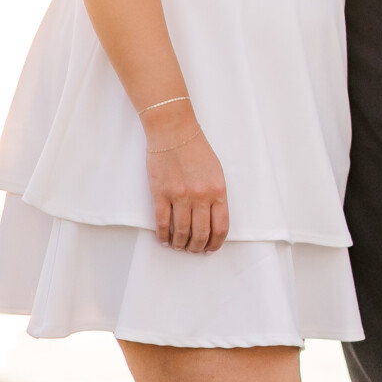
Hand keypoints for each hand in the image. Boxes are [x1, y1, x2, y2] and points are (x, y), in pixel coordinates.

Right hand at [146, 126, 229, 252]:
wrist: (173, 131)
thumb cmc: (195, 148)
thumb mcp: (216, 171)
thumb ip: (216, 194)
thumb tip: (211, 218)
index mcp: (218, 190)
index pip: (220, 227)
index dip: (215, 243)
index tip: (210, 248)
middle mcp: (201, 196)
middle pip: (201, 234)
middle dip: (197, 247)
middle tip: (193, 250)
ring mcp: (180, 196)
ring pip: (181, 232)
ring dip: (180, 244)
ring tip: (178, 246)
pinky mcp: (161, 194)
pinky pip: (162, 223)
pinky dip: (163, 236)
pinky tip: (164, 239)